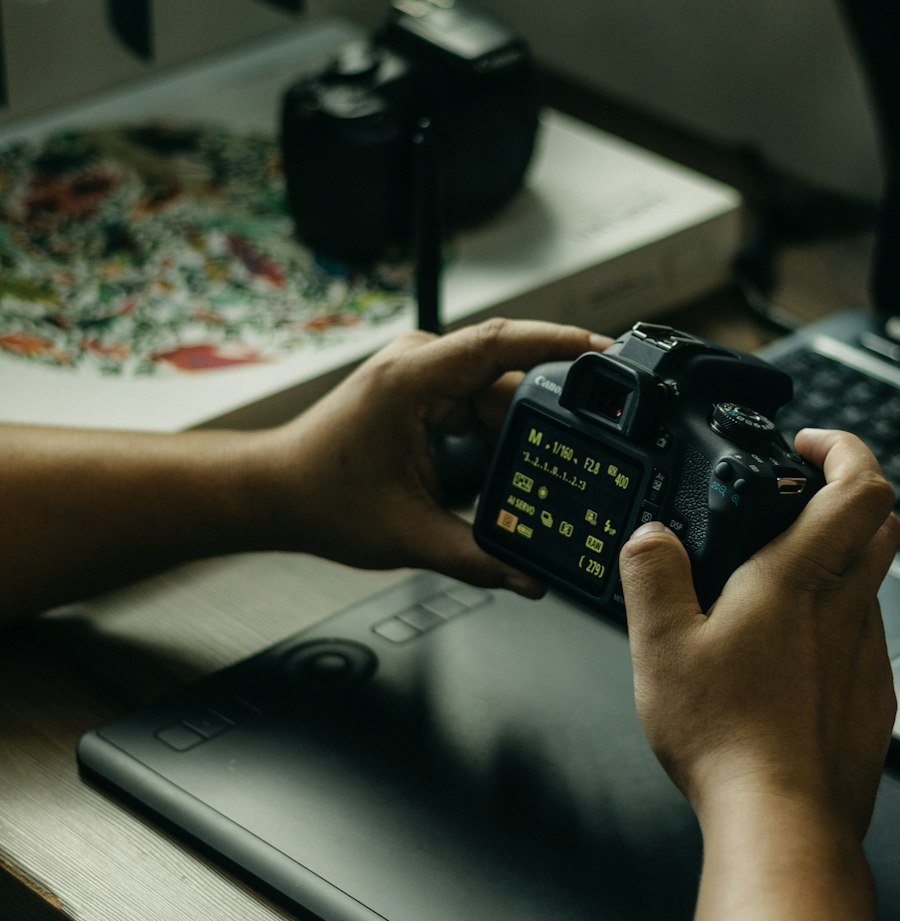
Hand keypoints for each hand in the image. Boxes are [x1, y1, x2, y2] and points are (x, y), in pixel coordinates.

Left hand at [258, 317, 609, 593]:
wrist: (275, 493)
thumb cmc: (319, 498)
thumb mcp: (409, 536)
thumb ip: (478, 559)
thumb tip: (530, 578)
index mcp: (410, 378)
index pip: (499, 342)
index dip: (557, 342)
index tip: (605, 352)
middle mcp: (418, 364)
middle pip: (509, 375)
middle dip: (551, 411)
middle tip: (593, 445)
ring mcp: (423, 376)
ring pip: (498, 393)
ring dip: (525, 429)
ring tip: (553, 469)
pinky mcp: (426, 393)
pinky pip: (481, 404)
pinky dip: (502, 435)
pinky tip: (520, 465)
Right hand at [618, 429, 899, 838]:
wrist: (782, 822)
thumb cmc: (727, 738)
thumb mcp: (658, 646)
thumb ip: (651, 575)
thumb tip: (649, 535)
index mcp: (798, 579)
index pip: (860, 485)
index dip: (844, 448)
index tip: (809, 444)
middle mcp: (846, 609)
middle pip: (882, 524)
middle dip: (848, 493)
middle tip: (802, 495)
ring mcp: (866, 655)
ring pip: (872, 583)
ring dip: (838, 562)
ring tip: (777, 582)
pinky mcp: (870, 699)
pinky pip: (863, 640)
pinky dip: (835, 625)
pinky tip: (787, 656)